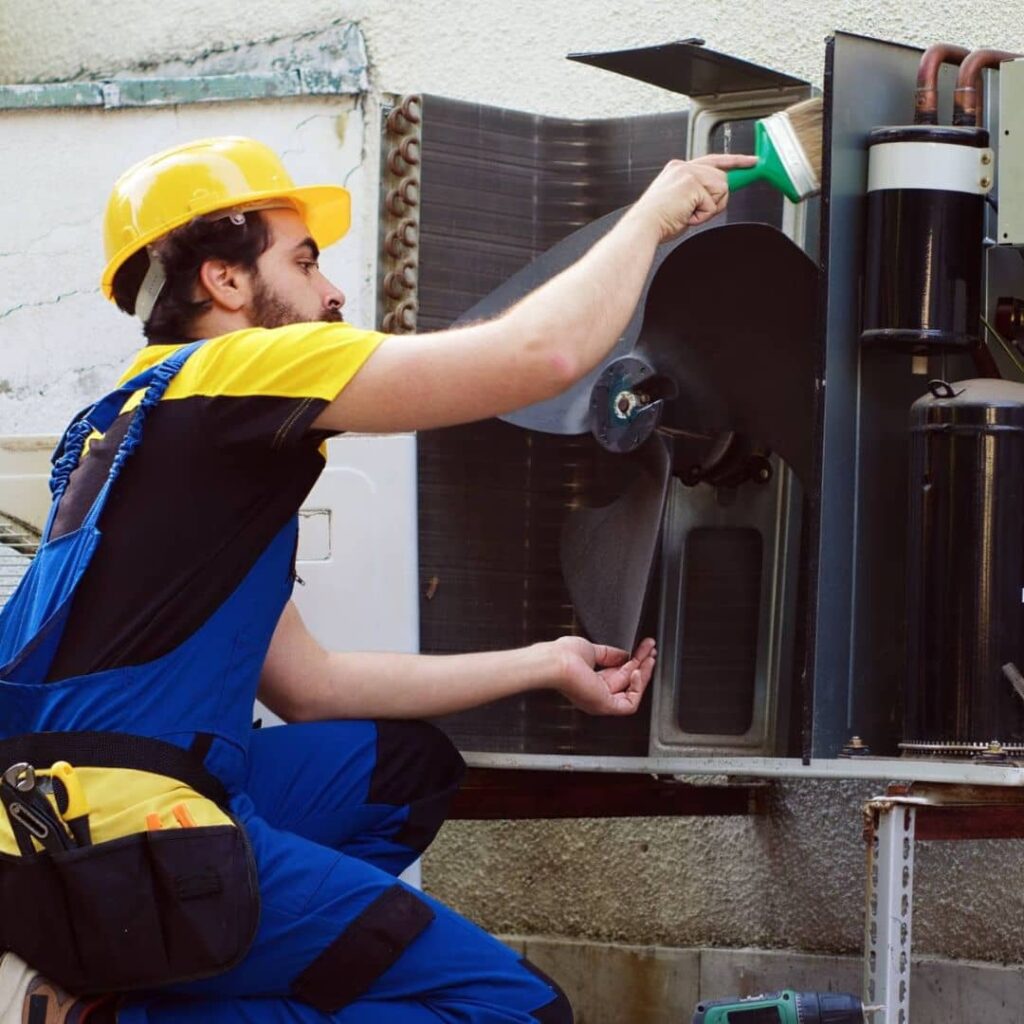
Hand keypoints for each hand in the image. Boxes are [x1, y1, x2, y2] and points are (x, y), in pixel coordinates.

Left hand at [550, 635, 655, 715]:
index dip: (633, 660)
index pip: (619, 673)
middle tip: (650, 649)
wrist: (556, 662)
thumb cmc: (563, 655)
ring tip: (649, 656)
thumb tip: (626, 654)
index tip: (642, 648)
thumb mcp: (592, 650)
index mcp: (591, 681)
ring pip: (632, 691)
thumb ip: (610, 654)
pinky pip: (630, 704)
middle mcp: (597, 693)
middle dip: (642, 663)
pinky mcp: (605, 706)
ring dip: (643, 673)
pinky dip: (637, 688)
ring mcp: (601, 701)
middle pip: (628, 680)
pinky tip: (637, 671)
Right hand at [632, 153, 758, 241]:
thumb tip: (716, 197)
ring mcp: (688, 173)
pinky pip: (712, 204)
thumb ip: (698, 193)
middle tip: (697, 212)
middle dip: (717, 199)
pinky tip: (686, 216)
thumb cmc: (657, 221)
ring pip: (721, 189)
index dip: (735, 161)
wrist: (643, 227)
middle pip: (721, 178)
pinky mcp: (692, 184)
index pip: (713, 160)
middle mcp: (683, 166)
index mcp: (678, 169)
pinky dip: (702, 216)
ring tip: (687, 214)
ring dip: (708, 208)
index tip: (752, 161)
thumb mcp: (681, 202)